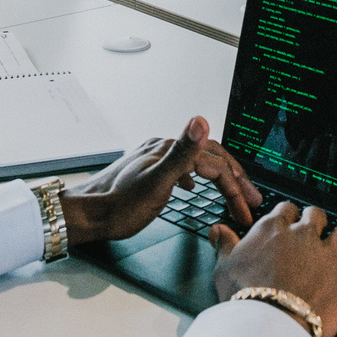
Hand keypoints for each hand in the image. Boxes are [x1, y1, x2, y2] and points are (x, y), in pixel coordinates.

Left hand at [61, 116, 260, 245]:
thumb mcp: (156, 185)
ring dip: (217, 177)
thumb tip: (200, 120)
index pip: (215, 164)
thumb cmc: (118, 208)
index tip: (246, 207)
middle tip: (251, 198)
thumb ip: (182, 154)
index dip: (235, 186)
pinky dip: (194, 176)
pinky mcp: (145, 168)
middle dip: (234, 178)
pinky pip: (179, 167)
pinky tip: (190, 187)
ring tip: (230, 192)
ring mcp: (153, 157)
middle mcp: (162, 148)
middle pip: (209, 158)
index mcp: (168, 151)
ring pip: (195, 162)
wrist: (86, 215)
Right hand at [210, 203, 336, 336]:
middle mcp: (303, 235)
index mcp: (273, 229)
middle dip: (318, 221)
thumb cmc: (245, 298)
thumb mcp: (224, 268)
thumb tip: (217, 229)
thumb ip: (224, 244)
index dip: (287, 218)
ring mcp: (328, 253)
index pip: (284, 212)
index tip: (287, 223)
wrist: (268, 321)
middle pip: (315, 217)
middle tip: (319, 227)